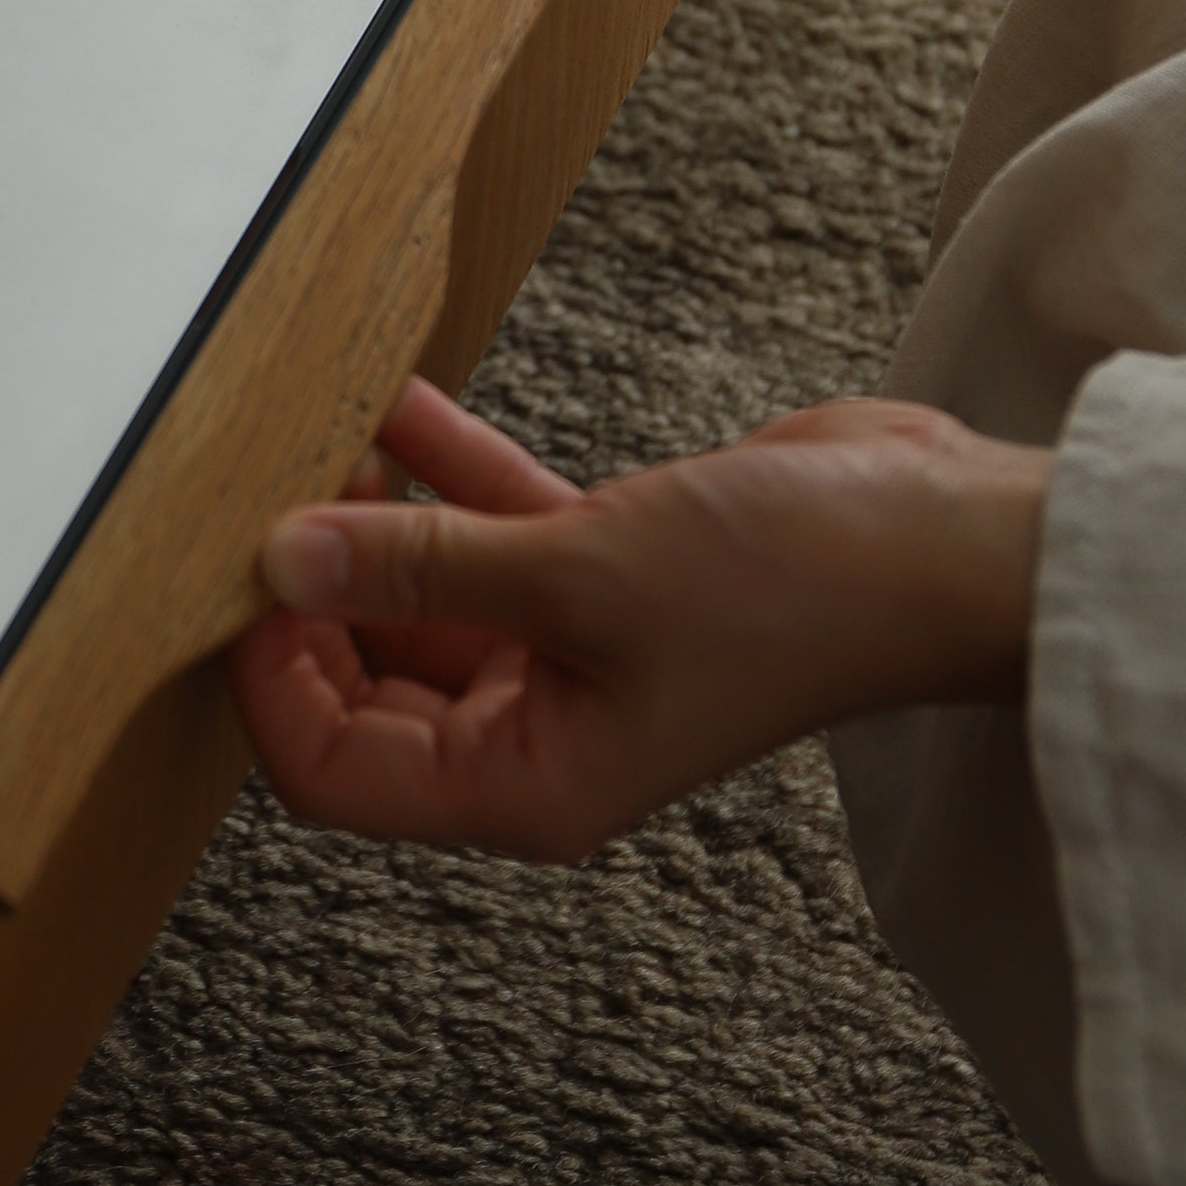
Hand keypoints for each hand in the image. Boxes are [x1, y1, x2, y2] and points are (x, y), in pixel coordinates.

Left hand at [229, 376, 1049, 863]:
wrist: (944, 538)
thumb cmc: (797, 591)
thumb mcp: (581, 573)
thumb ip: (423, 565)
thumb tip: (282, 559)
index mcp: (529, 785)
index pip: (339, 772)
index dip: (273, 684)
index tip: (242, 577)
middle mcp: (541, 736)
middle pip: (366, 688)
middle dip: (313, 593)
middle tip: (258, 491)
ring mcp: (573, 655)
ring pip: (424, 599)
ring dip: (371, 520)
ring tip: (317, 427)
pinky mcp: (607, 575)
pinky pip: (490, 534)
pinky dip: (443, 476)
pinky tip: (397, 400)